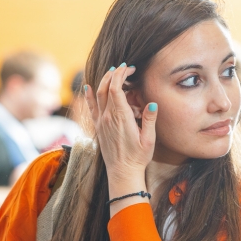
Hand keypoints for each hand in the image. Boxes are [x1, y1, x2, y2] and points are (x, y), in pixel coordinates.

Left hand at [85, 63, 157, 198]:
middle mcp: (108, 117)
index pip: (116, 89)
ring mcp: (101, 121)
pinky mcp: (98, 127)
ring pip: (98, 94)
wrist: (122, 172)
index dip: (121, 75)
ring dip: (104, 81)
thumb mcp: (149, 139)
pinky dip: (89, 95)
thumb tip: (152, 103)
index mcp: (121, 118)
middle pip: (106, 87)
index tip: (128, 68)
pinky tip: (88, 87)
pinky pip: (91, 107)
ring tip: (113, 72)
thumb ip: (149, 120)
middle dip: (114, 74)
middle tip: (124, 68)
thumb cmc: (138, 157)